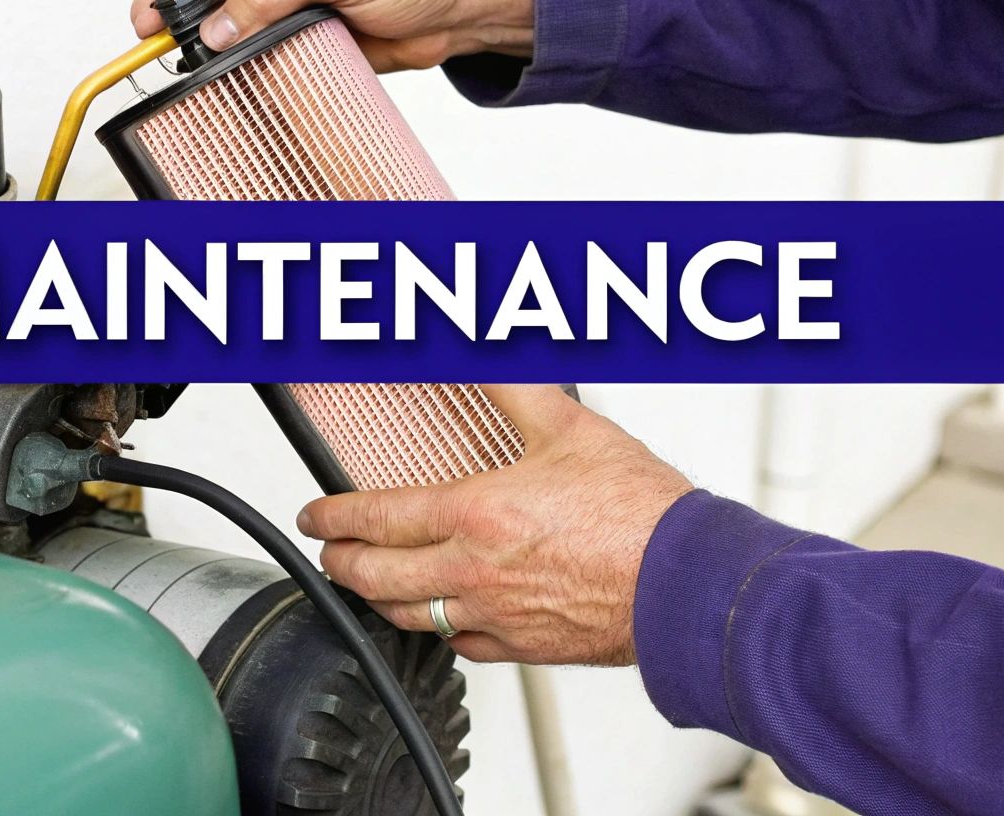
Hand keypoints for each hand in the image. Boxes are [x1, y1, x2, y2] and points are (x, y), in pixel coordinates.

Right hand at [131, 0, 534, 72]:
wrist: (452, 12)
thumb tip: (221, 24)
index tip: (145, 25)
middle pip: (199, 1)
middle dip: (180, 31)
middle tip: (170, 60)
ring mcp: (278, 12)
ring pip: (223, 38)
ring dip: (212, 59)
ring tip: (202, 79)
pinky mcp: (294, 46)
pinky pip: (254, 65)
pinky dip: (243, 80)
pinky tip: (237, 91)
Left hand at [296, 385, 693, 665]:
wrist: (687, 583)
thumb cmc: (641, 515)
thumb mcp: (569, 428)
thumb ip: (513, 388)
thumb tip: (478, 358)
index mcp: (478, 515)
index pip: (378, 518)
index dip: (334, 516)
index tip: (316, 514)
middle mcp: (475, 572)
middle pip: (377, 576)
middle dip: (340, 562)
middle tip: (327, 550)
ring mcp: (496, 615)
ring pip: (409, 618)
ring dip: (377, 599)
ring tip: (367, 583)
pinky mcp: (524, 646)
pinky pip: (460, 645)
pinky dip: (438, 630)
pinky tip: (440, 617)